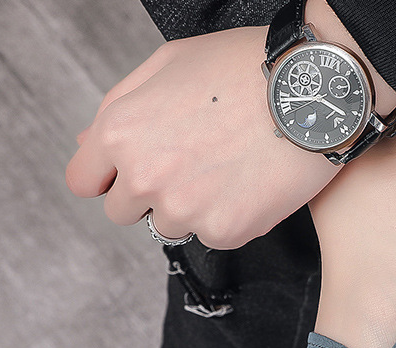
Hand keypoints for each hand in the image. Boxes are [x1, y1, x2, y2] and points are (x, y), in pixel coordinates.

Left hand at [65, 27, 341, 249]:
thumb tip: (88, 144)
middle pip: (124, 212)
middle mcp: (146, 178)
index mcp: (122, 133)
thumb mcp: (168, 64)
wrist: (311, 92)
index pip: (84, 182)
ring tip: (225, 169)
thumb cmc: (245, 69)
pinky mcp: (223, 231)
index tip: (125, 177)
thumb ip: (120, 107)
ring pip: (171, 226)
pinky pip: (213, 235)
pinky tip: (247, 182)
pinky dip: (228, 216)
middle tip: (189, 165)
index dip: (107, 177)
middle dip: (148, 193)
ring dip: (190, 207)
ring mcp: (185, 210)